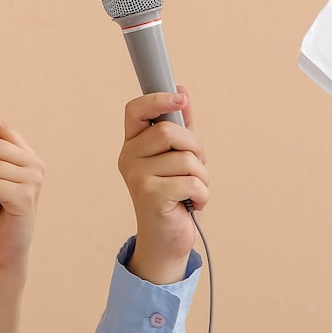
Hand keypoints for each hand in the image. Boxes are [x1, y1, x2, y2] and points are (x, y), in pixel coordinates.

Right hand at [119, 85, 208, 284]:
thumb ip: (181, 126)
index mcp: (133, 144)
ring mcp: (136, 177)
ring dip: (201, 176)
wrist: (167, 240)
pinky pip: (191, 182)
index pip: (135, 111)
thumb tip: (182, 92)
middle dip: (195, 147)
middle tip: (197, 166)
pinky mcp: (150, 196)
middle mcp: (128, 158)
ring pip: (184, 159)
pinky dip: (202, 194)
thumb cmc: (175, 196)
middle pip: (167, 131)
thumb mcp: (180, 157)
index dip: (157, 100)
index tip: (180, 99)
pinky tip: (192, 204)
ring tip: (193, 190)